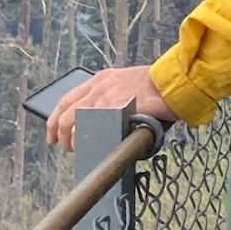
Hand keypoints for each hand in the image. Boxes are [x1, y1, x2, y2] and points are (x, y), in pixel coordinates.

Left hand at [46, 65, 177, 152]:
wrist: (176, 82)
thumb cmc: (159, 87)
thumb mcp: (129, 84)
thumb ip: (113, 97)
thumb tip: (103, 119)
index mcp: (101, 79)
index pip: (67, 99)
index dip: (55, 119)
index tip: (54, 133)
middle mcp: (98, 87)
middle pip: (65, 113)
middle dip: (59, 134)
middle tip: (64, 146)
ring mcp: (105, 98)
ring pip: (72, 122)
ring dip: (71, 140)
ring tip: (77, 150)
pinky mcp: (114, 109)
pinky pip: (90, 129)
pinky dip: (85, 140)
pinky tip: (89, 148)